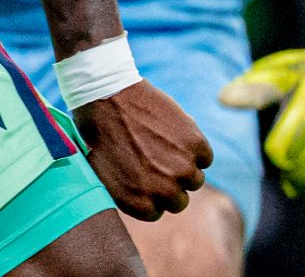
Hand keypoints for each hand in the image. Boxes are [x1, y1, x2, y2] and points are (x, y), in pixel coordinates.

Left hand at [73, 80, 211, 219]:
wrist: (105, 94)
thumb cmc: (99, 132)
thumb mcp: (104, 174)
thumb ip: (129, 194)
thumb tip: (148, 202)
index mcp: (138, 204)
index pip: (158, 211)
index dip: (152, 192)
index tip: (144, 175)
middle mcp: (164, 192)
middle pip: (179, 200)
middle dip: (169, 183)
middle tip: (155, 159)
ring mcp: (182, 168)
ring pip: (195, 179)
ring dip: (184, 165)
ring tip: (162, 143)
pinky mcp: (195, 144)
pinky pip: (205, 157)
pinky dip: (194, 147)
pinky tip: (174, 133)